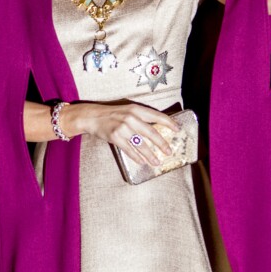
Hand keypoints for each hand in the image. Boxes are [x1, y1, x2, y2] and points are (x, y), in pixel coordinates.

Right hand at [64, 101, 179, 166]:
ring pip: (141, 144)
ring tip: (157, 162)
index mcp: (136, 109)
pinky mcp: (116, 137)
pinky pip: (130, 150)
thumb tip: (158, 128)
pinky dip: (137, 157)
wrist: (93, 117)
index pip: (157, 116)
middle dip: (162, 143)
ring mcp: (123, 128)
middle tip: (169, 151)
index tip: (177, 129)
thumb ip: (142, 117)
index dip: (169, 123)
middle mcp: (131, 117)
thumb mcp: (129, 110)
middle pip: (151, 132)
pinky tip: (142, 162)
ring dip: (150, 155)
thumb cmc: (113, 114)